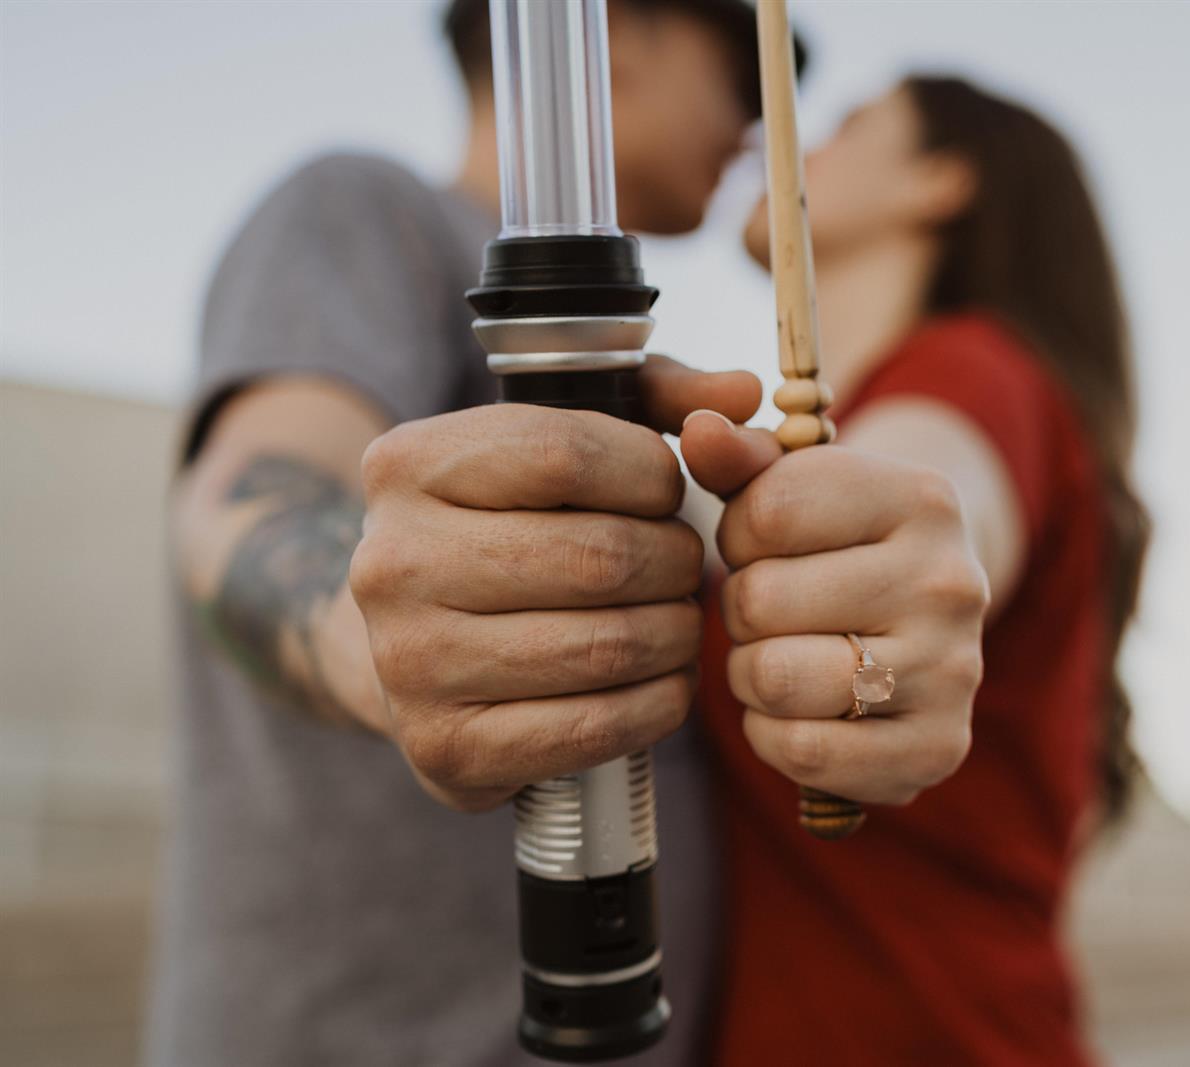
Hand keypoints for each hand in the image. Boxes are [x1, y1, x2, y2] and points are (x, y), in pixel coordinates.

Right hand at [350, 357, 759, 810]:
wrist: (410, 649)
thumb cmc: (509, 529)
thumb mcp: (560, 438)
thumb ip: (654, 398)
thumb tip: (745, 390)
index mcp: (409, 465)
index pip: (568, 455)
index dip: (650, 476)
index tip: (666, 494)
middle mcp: (392, 562)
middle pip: (600, 557)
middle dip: (675, 563)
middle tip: (686, 569)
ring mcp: (410, 663)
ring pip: (608, 645)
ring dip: (676, 635)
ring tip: (680, 621)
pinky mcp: (447, 747)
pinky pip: (596, 726)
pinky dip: (658, 703)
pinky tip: (663, 680)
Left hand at [681, 410, 988, 804]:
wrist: (928, 622)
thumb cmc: (842, 545)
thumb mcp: (798, 484)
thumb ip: (740, 457)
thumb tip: (699, 430)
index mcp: (922, 498)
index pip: (764, 512)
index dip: (737, 534)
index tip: (764, 543)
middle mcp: (950, 582)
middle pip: (760, 600)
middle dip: (742, 608)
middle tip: (771, 610)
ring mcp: (952, 671)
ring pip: (774, 678)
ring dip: (749, 673)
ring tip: (778, 655)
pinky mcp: (937, 748)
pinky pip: (802, 750)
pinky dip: (775, 734)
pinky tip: (798, 709)